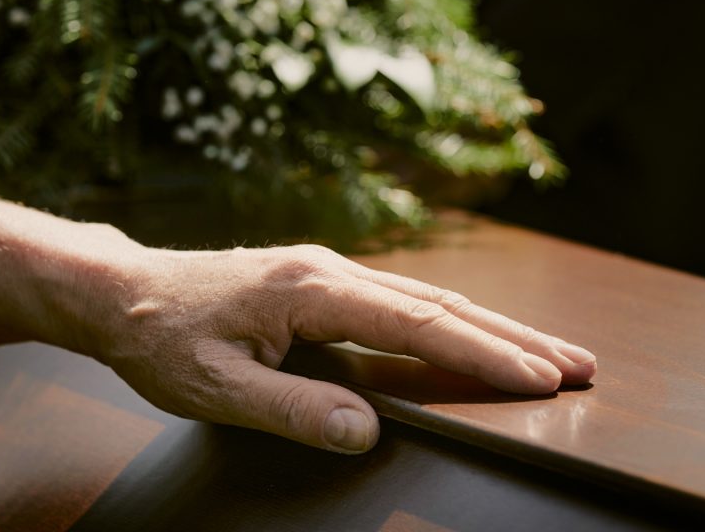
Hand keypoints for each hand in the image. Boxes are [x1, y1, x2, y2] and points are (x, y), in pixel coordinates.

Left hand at [0, 195, 596, 454]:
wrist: (124, 293)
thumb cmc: (163, 339)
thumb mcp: (215, 388)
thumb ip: (291, 409)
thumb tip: (364, 431)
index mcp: (311, 292)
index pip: (416, 324)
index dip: (482, 353)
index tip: (541, 379)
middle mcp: (330, 272)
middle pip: (439, 304)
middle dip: (513, 337)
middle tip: (580, 365)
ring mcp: (328, 275)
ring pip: (426, 300)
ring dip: (491, 328)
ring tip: (549, 355)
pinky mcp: (321, 287)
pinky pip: (400, 305)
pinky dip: (450, 325)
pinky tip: (473, 341)